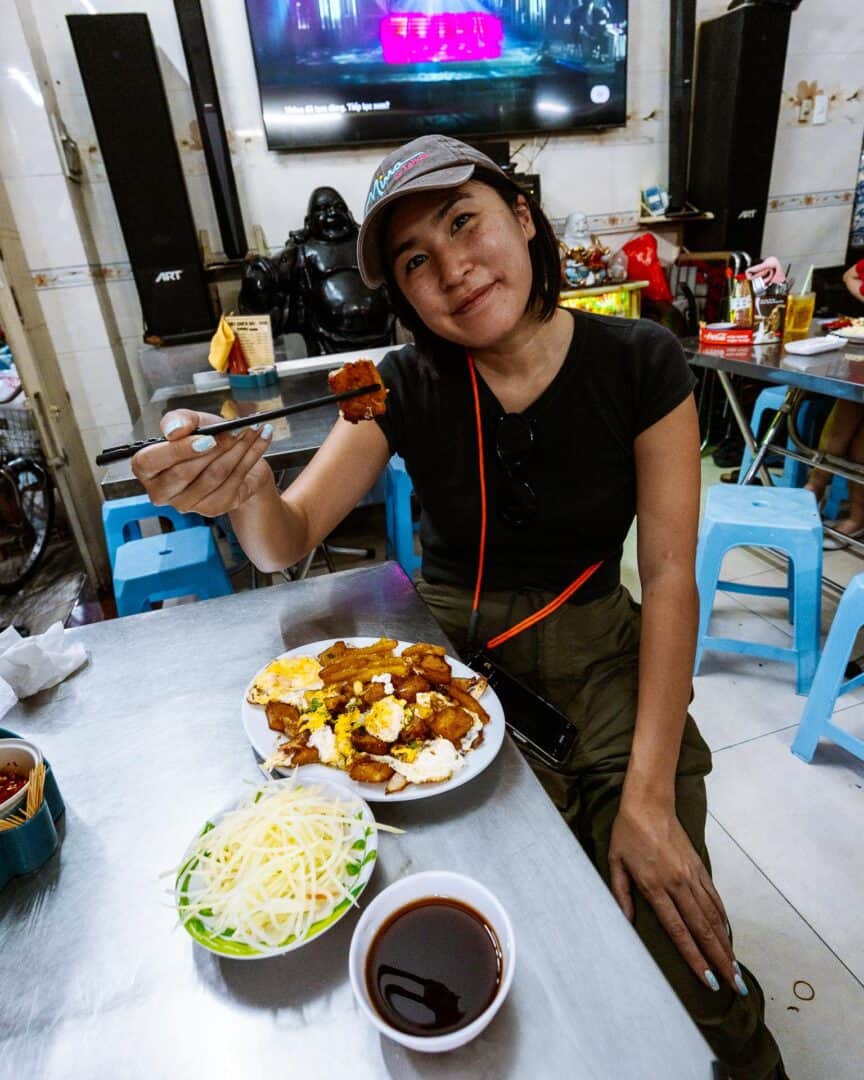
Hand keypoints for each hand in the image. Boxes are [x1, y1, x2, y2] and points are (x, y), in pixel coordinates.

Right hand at [131, 409, 274, 516]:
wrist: (235, 456)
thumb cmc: (208, 440)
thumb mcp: (193, 422)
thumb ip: (180, 420)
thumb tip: (175, 430)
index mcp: (147, 469)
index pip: (149, 462)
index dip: (177, 450)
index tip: (205, 438)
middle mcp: (162, 491)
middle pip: (184, 472)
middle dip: (214, 448)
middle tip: (234, 431)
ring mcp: (187, 503)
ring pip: (213, 475)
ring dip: (236, 450)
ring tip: (250, 431)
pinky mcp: (213, 507)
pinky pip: (233, 481)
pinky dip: (251, 457)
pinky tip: (260, 441)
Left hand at [608, 796, 745, 995]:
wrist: (648, 803)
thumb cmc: (627, 834)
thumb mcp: (615, 864)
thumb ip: (620, 896)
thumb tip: (626, 924)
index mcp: (655, 887)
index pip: (679, 931)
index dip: (695, 958)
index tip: (708, 980)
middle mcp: (678, 884)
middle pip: (703, 929)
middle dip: (720, 959)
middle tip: (735, 984)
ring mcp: (691, 875)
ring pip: (713, 916)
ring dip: (726, 943)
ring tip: (736, 967)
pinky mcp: (699, 866)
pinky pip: (714, 897)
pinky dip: (723, 918)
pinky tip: (727, 934)